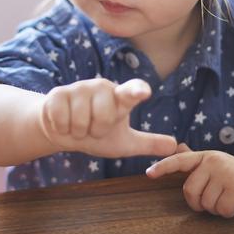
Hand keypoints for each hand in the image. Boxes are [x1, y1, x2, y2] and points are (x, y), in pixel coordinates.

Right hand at [38, 78, 176, 157]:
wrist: (62, 130)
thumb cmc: (95, 133)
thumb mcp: (123, 142)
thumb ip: (148, 143)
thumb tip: (176, 146)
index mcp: (120, 97)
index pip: (132, 91)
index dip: (137, 91)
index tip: (144, 92)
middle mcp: (101, 87)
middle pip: (103, 117)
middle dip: (96, 131)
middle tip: (92, 128)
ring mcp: (79, 88)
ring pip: (80, 120)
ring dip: (78, 131)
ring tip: (77, 126)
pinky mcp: (58, 94)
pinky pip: (61, 119)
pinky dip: (62, 128)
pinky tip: (63, 123)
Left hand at [146, 146, 233, 216]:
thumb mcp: (215, 164)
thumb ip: (196, 160)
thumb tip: (177, 147)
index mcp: (205, 157)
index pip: (179, 161)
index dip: (163, 167)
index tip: (149, 174)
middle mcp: (213, 162)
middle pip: (190, 191)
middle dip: (200, 203)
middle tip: (215, 199)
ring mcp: (225, 174)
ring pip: (206, 203)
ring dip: (216, 208)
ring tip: (228, 198)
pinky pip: (221, 210)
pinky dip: (228, 212)